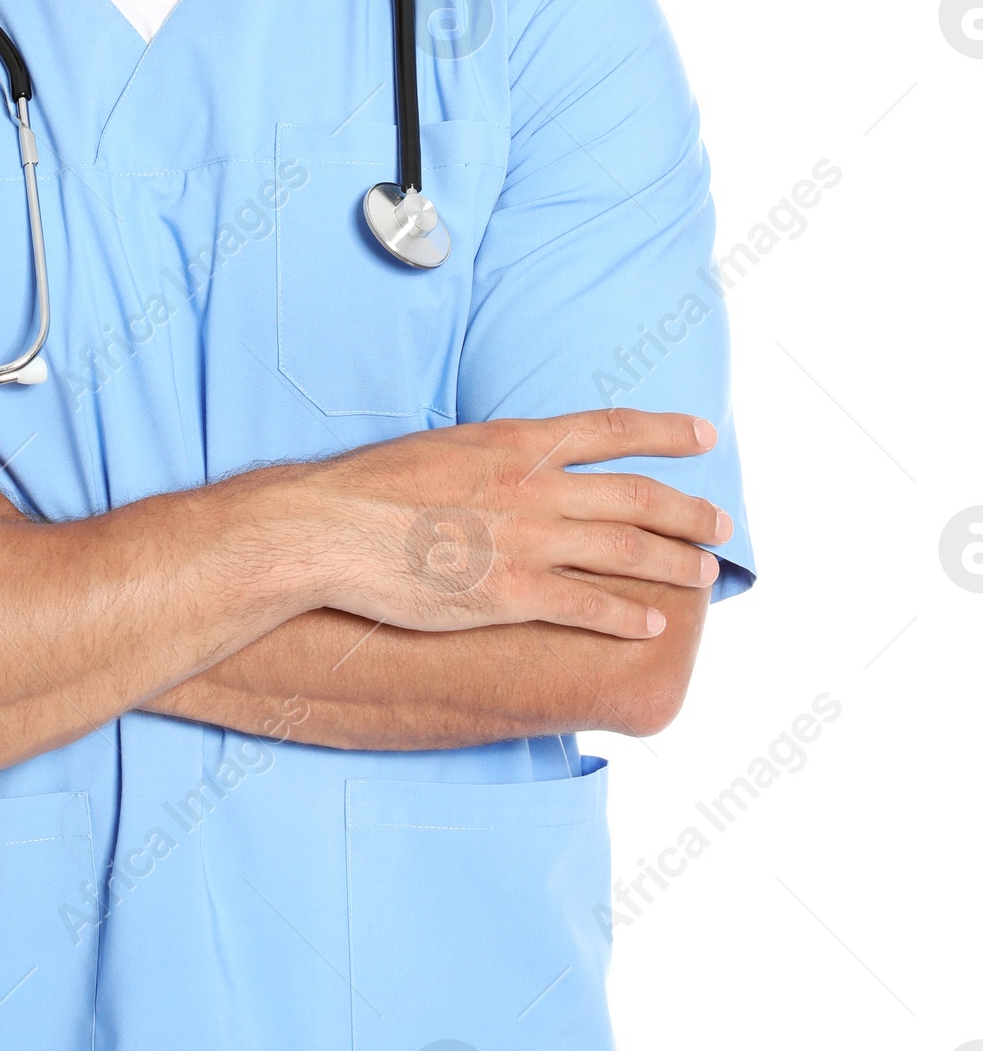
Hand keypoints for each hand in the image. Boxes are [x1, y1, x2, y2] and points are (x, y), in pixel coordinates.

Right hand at [296, 406, 730, 639]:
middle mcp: (533, 486)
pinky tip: (650, 622)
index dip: (665, 432)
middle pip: (635, 494)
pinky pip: (586, 605)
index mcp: (514, 442)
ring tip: (704, 575)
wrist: (330, 529)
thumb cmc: (368, 489)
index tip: (705, 436)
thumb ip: (487, 456)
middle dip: (688, 510)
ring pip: (625, 550)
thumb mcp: (440, 447)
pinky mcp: (510, 593)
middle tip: (722, 524)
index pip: (610, 429)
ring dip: (673, 563)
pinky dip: (626, 614)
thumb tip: (506, 463)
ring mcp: (526, 540)